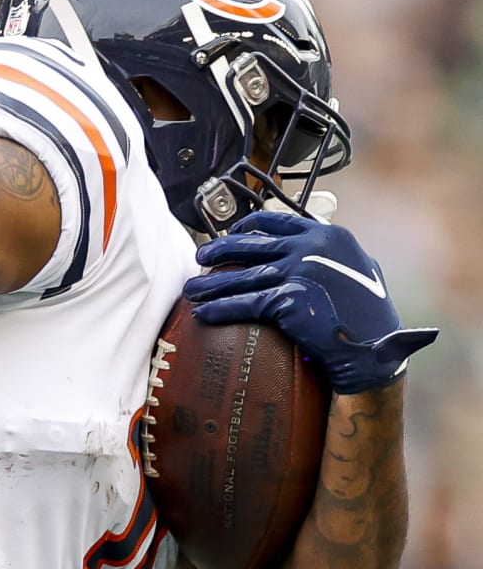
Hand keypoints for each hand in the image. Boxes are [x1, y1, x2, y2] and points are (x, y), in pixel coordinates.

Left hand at [185, 212, 436, 393]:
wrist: (377, 346)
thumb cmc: (371, 315)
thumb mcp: (361, 270)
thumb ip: (335, 255)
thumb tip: (317, 247)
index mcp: (328, 235)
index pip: (277, 221)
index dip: (248, 225)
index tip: (233, 230)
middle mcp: (311, 248)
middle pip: (251, 244)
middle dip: (220, 249)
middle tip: (201, 257)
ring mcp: (298, 272)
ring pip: (242, 275)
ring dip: (211, 283)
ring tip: (191, 289)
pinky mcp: (287, 299)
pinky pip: (244, 303)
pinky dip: (220, 308)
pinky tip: (204, 313)